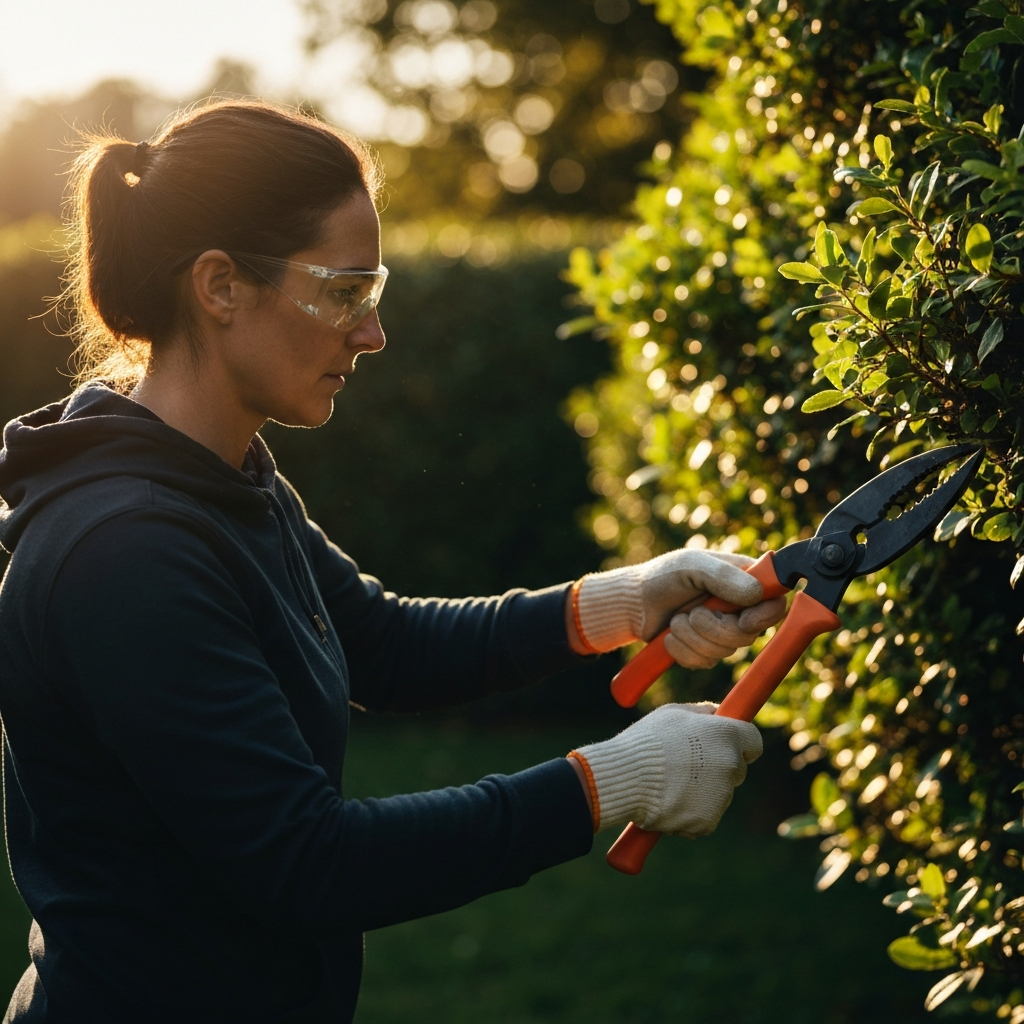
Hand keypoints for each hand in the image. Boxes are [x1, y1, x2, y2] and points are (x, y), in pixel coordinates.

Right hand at [568, 702, 761, 836]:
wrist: (625, 777)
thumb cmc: (647, 740)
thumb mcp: (674, 713)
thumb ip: (703, 712)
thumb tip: (718, 714)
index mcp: (727, 735)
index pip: (754, 742)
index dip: (739, 743)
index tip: (725, 744)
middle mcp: (731, 766)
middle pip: (737, 769)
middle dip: (719, 767)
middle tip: (688, 764)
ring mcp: (722, 797)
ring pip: (719, 793)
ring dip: (703, 790)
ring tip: (670, 782)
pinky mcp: (708, 822)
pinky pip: (705, 816)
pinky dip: (691, 812)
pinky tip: (668, 800)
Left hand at [571, 549, 784, 657]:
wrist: (634, 603)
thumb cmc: (664, 576)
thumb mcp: (692, 566)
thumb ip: (723, 576)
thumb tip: (757, 593)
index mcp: (744, 581)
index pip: (775, 603)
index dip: (765, 616)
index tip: (744, 620)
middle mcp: (739, 609)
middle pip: (750, 634)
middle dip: (715, 628)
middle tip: (692, 613)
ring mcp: (723, 632)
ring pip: (726, 650)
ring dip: (693, 637)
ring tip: (676, 619)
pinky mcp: (706, 651)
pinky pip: (704, 662)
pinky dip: (683, 650)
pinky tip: (671, 636)